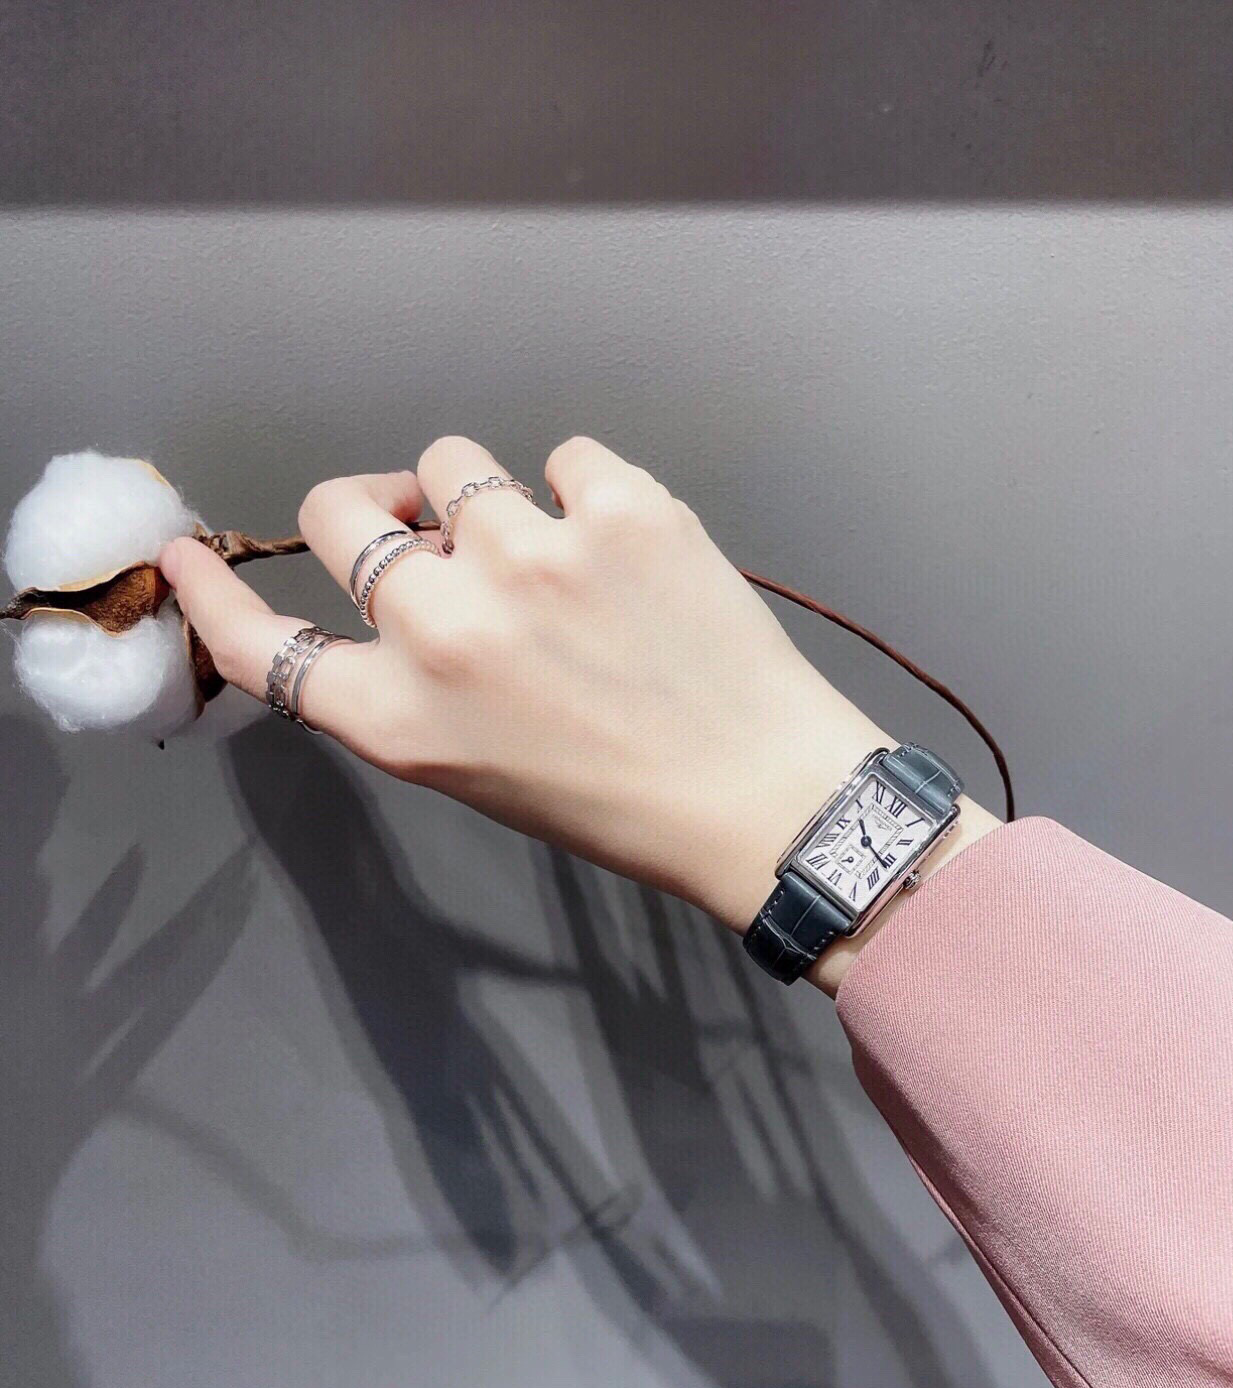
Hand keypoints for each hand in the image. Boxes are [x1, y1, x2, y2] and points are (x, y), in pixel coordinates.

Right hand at [160, 435, 996, 993]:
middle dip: (374, 516)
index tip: (188, 553)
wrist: (759, 795)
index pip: (262, 646)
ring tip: (548, 552)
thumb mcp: (475, 766)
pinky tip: (621, 551)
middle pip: (341, 512)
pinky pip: (562, 456)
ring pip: (449, 460)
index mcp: (398, 717)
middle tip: (429, 540)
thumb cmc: (614, 802)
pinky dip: (581, 493)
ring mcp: (530, 554)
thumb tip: (390, 574)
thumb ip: (405, 680)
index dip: (217, 593)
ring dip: (480, 497)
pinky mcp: (617, 508)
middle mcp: (442, 628)